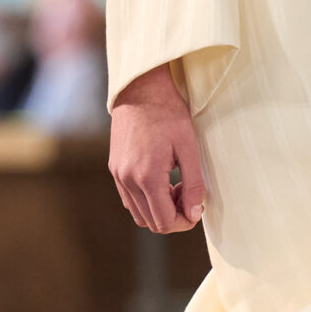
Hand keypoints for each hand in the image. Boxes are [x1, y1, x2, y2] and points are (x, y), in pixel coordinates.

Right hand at [110, 62, 207, 231]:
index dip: (184, 222)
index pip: (164, 221)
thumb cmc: (168, 113)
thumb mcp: (189, 147)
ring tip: (175, 186)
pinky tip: (161, 180)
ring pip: (139, 214)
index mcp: (146, 177)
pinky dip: (147, 200)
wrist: (140, 89)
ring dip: (159, 209)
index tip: (196, 206)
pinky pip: (129, 200)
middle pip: (151, 222)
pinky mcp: (114, 169)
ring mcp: (118, 175)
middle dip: (174, 216)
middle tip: (187, 193)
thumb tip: (194, 213)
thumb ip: (193, 184)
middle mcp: (127, 180)